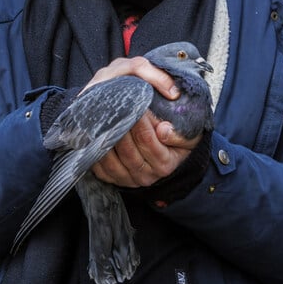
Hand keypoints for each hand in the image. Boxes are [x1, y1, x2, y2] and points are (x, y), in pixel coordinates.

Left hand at [83, 56, 201, 187]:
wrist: (168, 152)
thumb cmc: (176, 138)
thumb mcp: (188, 134)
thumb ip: (179, 133)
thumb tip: (163, 130)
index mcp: (165, 164)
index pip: (148, 140)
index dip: (140, 121)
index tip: (134, 103)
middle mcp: (147, 176)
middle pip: (127, 150)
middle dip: (119, 127)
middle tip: (113, 107)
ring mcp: (129, 180)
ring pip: (111, 161)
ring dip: (105, 139)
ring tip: (102, 118)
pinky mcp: (114, 180)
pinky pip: (100, 169)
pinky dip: (95, 153)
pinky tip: (94, 135)